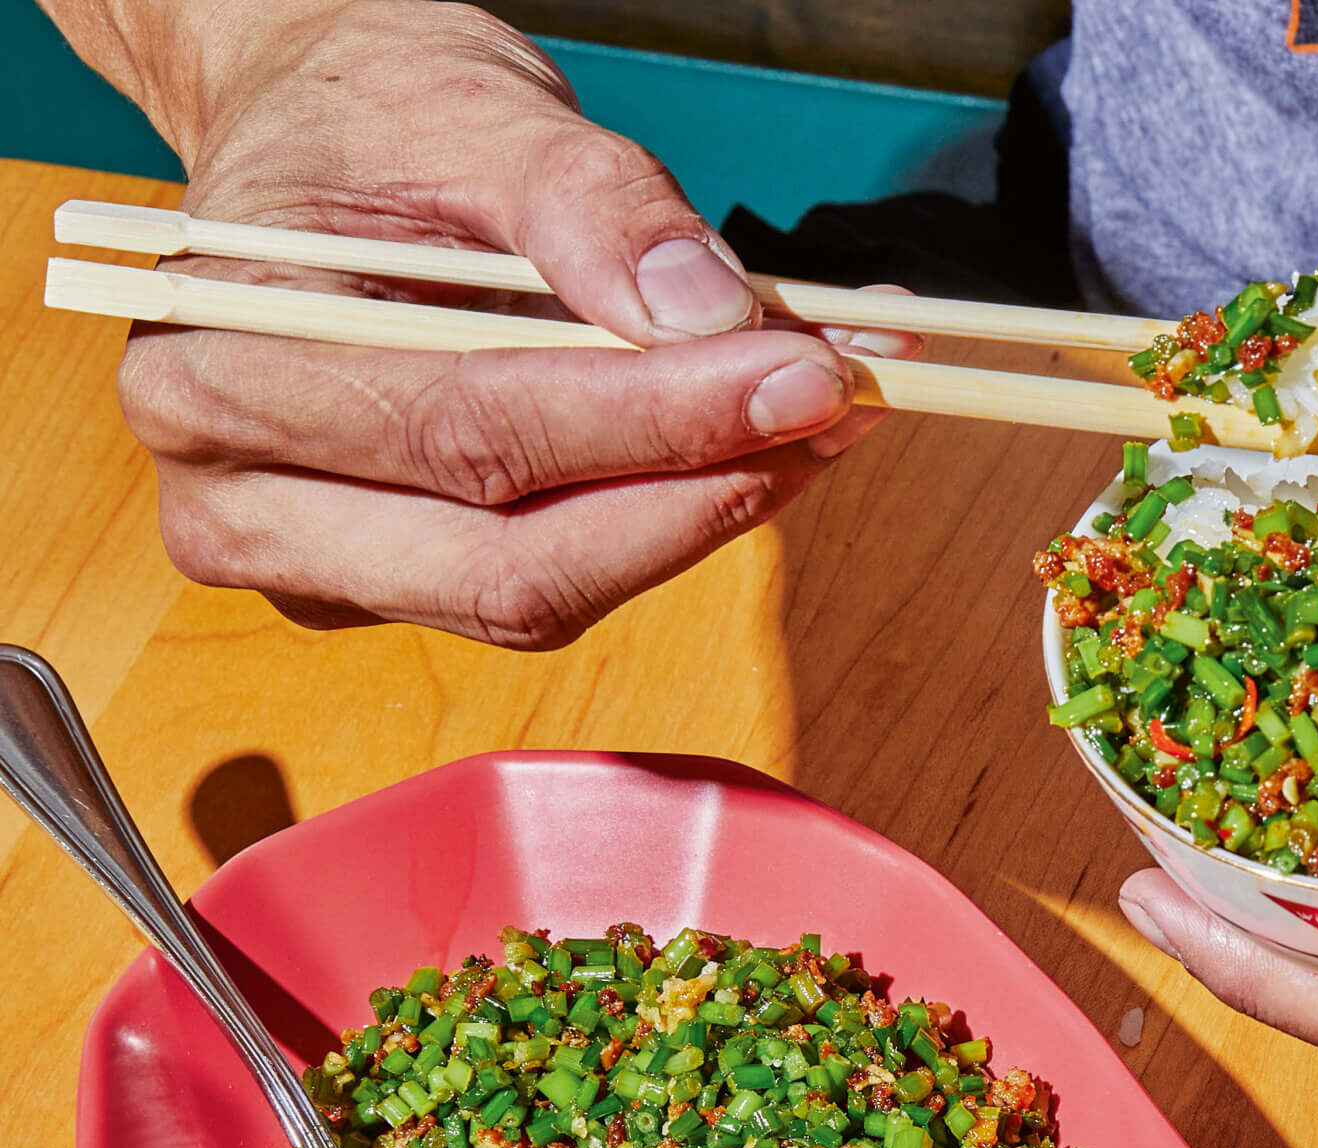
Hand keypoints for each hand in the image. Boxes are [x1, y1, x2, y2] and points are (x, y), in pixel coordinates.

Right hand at [93, 0, 915, 645]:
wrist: (312, 138)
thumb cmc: (366, 121)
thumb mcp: (470, 111)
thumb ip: (589, 205)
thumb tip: (702, 310)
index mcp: (214, 368)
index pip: (470, 435)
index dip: (656, 422)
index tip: (805, 376)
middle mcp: (239, 501)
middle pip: (510, 560)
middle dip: (694, 493)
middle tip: (832, 409)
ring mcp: (317, 567)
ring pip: (544, 593)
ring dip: (700, 517)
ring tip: (816, 420)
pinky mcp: (399, 586)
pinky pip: (554, 581)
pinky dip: (667, 520)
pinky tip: (753, 446)